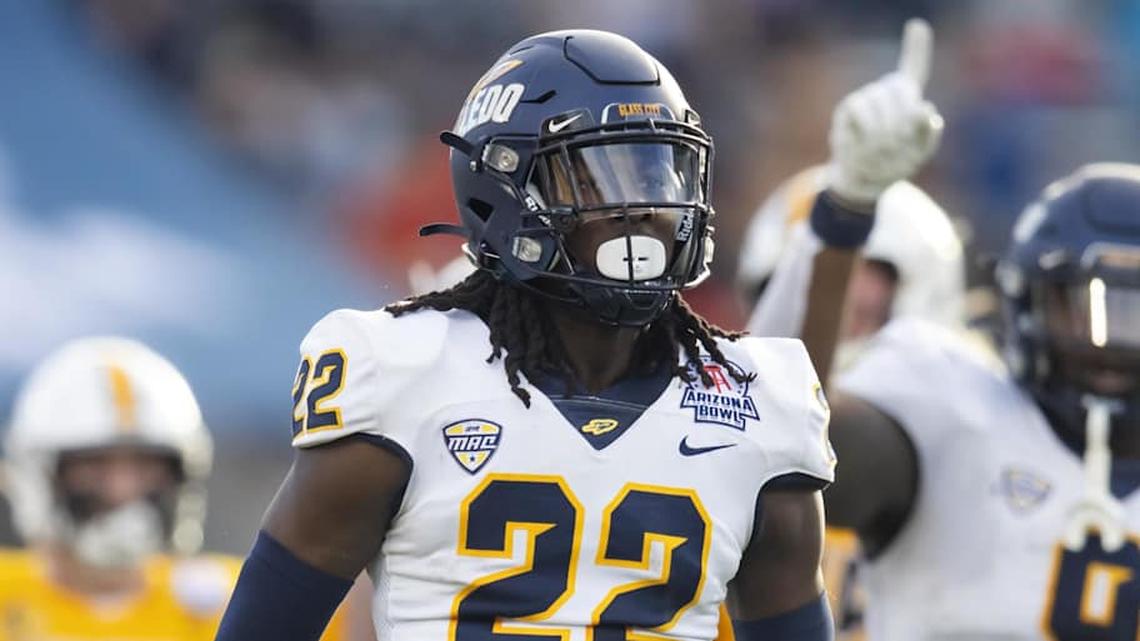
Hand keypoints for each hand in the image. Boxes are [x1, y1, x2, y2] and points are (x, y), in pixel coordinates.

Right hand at [826, 18, 943, 205]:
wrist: (864, 180)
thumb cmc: (896, 163)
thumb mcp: (920, 153)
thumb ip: (929, 133)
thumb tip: (927, 109)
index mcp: (908, 99)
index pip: (915, 68)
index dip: (917, 46)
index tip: (916, 25)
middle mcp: (886, 92)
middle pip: (902, 90)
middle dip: (905, 119)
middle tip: (901, 144)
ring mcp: (867, 98)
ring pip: (881, 102)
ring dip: (885, 130)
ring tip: (884, 151)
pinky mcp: (848, 109)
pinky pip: (860, 110)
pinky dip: (866, 129)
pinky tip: (866, 144)